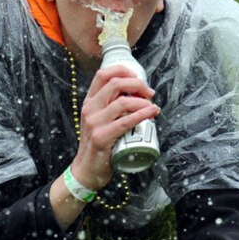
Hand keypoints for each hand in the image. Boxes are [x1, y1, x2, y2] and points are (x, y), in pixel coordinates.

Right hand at [69, 64, 158, 189]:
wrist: (86, 169)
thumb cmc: (98, 144)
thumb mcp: (99, 120)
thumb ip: (111, 107)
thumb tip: (137, 95)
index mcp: (89, 101)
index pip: (103, 74)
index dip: (123, 70)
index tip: (138, 77)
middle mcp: (90, 109)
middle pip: (115, 83)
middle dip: (137, 84)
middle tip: (149, 92)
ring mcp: (95, 123)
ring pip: (123, 102)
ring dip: (143, 102)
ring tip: (153, 106)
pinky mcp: (102, 137)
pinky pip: (126, 122)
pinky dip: (143, 114)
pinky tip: (152, 113)